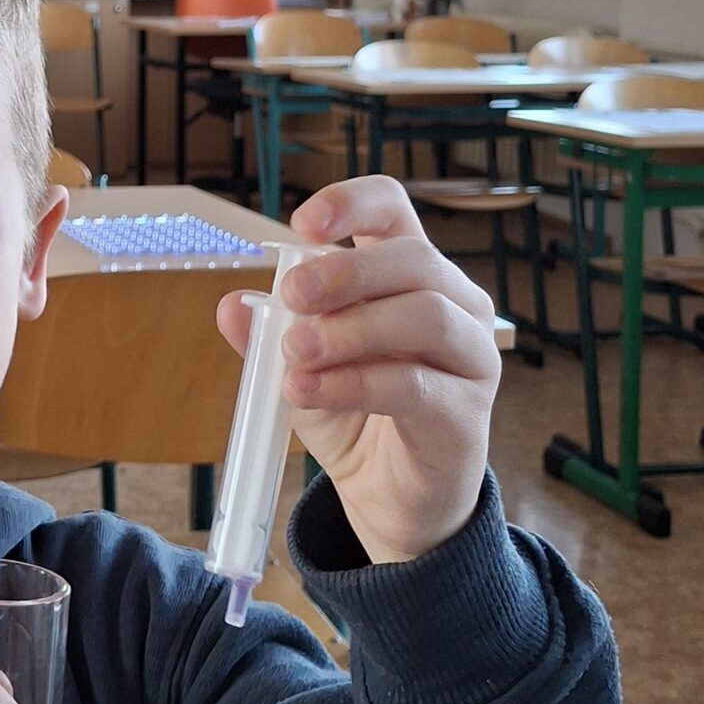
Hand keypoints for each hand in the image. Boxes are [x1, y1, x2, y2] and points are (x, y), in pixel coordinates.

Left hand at [217, 175, 500, 564]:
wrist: (391, 500)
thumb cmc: (354, 415)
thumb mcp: (300, 367)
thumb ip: (269, 336)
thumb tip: (232, 306)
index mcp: (410, 275)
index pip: (395, 210)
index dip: (352, 203)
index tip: (303, 224)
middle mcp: (455, 305)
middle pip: (414, 258)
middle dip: (346, 271)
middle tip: (291, 296)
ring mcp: (472, 357)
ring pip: (425, 315)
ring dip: (351, 329)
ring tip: (295, 352)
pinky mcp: (467, 413)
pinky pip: (414, 385)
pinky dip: (353, 383)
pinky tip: (308, 391)